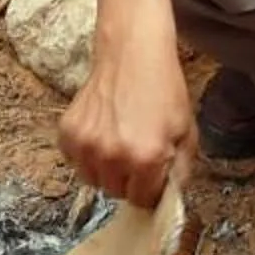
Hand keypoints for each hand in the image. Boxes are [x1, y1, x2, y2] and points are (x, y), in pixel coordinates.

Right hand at [58, 25, 192, 209]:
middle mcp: (113, 156)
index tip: (152, 175)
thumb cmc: (163, 90)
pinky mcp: (68, 134)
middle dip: (129, 180)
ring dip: (106, 170)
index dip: (150, 189)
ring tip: (118, 142)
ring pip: (94, 181)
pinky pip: (75, 162)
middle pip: (118, 193)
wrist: (133, 54)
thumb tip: (170, 199)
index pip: (143, 201)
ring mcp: (87, 146)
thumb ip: (181, 172)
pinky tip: (102, 132)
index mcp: (147, 159)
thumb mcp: (186, 132)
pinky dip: (87, 155)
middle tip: (137, 153)